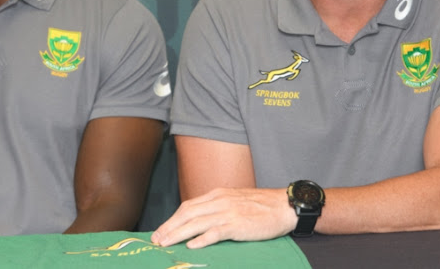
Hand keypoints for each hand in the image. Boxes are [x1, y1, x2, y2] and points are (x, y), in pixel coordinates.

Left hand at [151, 187, 296, 247]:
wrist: (283, 206)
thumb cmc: (261, 206)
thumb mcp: (235, 200)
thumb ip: (218, 207)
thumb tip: (200, 220)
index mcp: (217, 194)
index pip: (188, 206)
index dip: (172, 219)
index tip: (161, 230)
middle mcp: (219, 201)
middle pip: (187, 214)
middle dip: (169, 227)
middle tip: (156, 239)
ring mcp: (228, 212)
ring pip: (196, 223)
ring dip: (178, 234)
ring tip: (166, 244)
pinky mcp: (238, 225)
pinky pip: (216, 232)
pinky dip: (202, 239)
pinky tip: (192, 246)